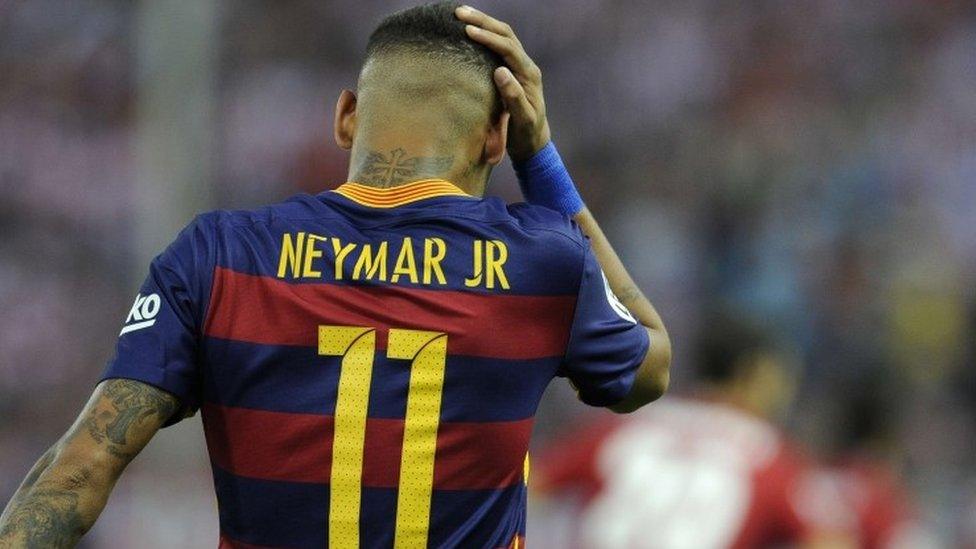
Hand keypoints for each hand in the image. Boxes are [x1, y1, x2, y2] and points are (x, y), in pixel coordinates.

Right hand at [456, 5, 550, 161]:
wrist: (533, 141)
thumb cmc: (526, 133)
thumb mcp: (522, 119)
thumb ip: (514, 96)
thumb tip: (500, 71)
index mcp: (529, 75)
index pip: (508, 49)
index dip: (489, 38)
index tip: (468, 31)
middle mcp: (526, 66)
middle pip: (506, 35)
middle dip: (484, 21)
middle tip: (459, 12)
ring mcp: (520, 66)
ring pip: (504, 36)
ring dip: (484, 23)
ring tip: (461, 13)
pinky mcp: (513, 70)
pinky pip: (500, 45)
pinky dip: (486, 33)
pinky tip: (471, 28)